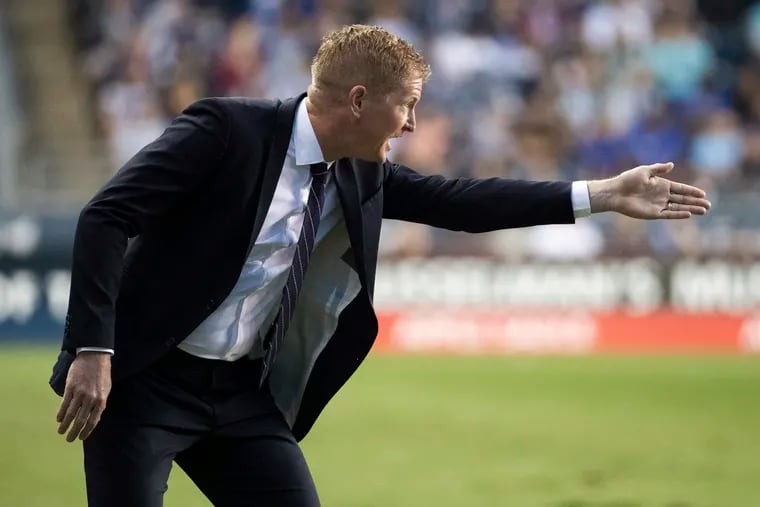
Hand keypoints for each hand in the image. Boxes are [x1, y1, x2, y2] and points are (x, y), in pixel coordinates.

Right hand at [56, 351, 111, 441]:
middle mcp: (91, 399)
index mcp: (101, 400)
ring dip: (65, 425)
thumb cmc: (102, 374)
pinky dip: (61, 414)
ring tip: (61, 432)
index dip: (86, 431)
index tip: (81, 438)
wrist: (95, 356)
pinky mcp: (71, 387)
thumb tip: (95, 418)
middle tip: (69, 439)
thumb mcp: (106, 389)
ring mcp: (80, 393)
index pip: (93, 421)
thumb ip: (100, 404)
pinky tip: (59, 419)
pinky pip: (64, 404)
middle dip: (74, 432)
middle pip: (80, 420)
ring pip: (70, 414)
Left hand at [587, 162, 710, 218]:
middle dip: (695, 202)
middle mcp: (662, 196)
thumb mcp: (644, 171)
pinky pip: (669, 214)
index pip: (681, 189)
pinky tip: (689, 214)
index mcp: (661, 185)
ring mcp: (658, 205)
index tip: (703, 193)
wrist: (616, 193)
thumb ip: (658, 169)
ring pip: (678, 207)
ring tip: (704, 211)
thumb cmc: (628, 180)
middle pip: (683, 199)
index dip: (692, 191)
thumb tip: (672, 165)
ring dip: (691, 209)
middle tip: (709, 205)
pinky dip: (678, 214)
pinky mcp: (653, 214)